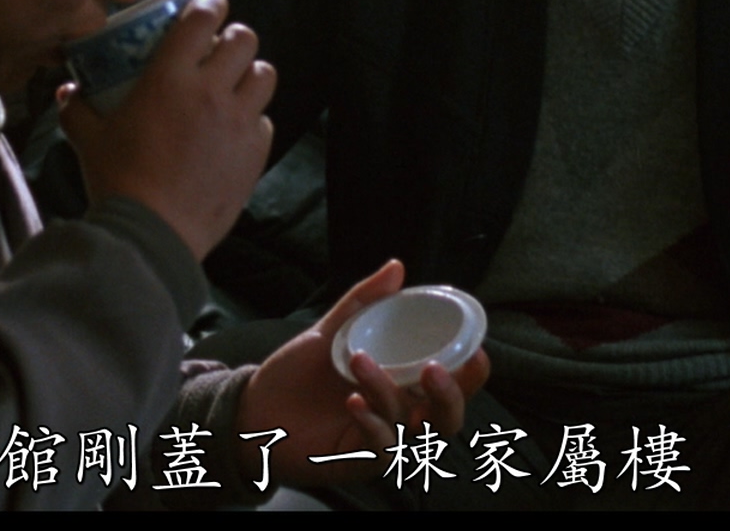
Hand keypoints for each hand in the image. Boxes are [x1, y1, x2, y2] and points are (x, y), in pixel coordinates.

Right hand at [59, 0, 275, 259]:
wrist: (152, 233)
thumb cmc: (118, 181)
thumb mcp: (87, 139)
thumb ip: (76, 108)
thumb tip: (67, 90)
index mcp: (169, 77)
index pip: (203, 17)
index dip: (210, 3)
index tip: (207, 4)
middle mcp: (211, 91)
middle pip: (245, 38)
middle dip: (234, 37)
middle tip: (219, 48)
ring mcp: (238, 121)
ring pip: (264, 74)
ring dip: (250, 73)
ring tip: (234, 85)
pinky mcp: (255, 152)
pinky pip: (265, 120)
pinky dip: (253, 118)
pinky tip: (233, 130)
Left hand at [233, 260, 490, 488]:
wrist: (253, 409)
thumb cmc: (299, 375)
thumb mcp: (331, 332)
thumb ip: (364, 302)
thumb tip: (395, 267)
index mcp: (404, 388)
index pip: (452, 387)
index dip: (471, 376)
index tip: (475, 352)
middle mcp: (400, 418)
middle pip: (446, 418)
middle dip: (450, 395)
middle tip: (434, 367)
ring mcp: (381, 442)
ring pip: (409, 428)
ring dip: (390, 393)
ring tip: (359, 361)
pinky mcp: (356, 461)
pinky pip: (377, 449)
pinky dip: (372, 424)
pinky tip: (353, 401)